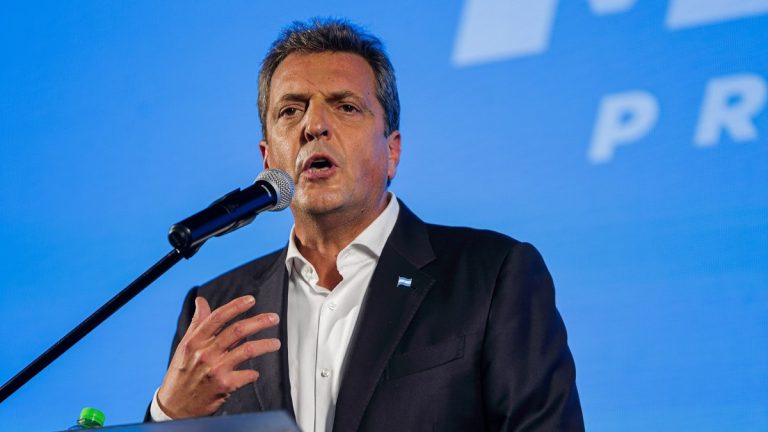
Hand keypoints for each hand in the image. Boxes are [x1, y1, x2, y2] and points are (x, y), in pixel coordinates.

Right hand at [156, 295, 280, 418]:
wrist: (174, 407)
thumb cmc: (181, 374)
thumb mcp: (185, 347)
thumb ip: (197, 323)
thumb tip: (201, 301)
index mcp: (195, 341)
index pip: (218, 318)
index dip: (236, 306)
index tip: (251, 300)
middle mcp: (205, 353)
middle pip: (238, 331)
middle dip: (259, 322)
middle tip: (273, 318)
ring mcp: (215, 369)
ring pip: (247, 350)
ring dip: (265, 345)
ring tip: (275, 343)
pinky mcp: (224, 386)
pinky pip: (247, 375)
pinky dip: (254, 373)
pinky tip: (255, 373)